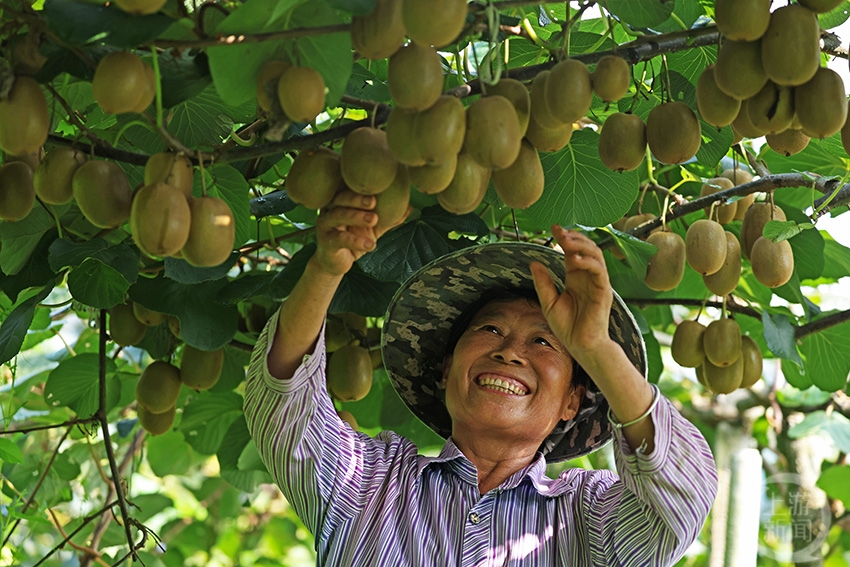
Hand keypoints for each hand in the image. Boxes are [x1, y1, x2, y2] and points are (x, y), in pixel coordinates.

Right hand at [312, 188, 409, 275]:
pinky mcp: (326, 242)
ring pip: (337, 216)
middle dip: (356, 199)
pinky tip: (370, 244)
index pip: (347, 189)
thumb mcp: (372, 229)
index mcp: (341, 203)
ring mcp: (325, 225)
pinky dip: (356, 241)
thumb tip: (409, 208)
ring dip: (356, 217)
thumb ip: (387, 219)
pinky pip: (340, 239)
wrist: (335, 263)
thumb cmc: (352, 240)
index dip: (359, 187)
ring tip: (374, 220)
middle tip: (373, 201)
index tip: (378, 186)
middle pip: (340, 198)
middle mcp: (330, 210)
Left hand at [529, 225, 613, 364]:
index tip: (553, 228)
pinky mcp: (603, 292)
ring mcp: (597, 283)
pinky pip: (599, 271)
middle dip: (574, 237)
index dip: (564, 238)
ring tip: (566, 241)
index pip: (572, 252)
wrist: (581, 346)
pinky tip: (573, 259)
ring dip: (581, 245)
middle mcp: (588, 277)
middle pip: (586, 249)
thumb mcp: (549, 302)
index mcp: (575, 278)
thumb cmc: (568, 327)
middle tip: (560, 231)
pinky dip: (587, 262)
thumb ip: (543, 283)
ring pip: (595, 255)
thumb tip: (533, 262)